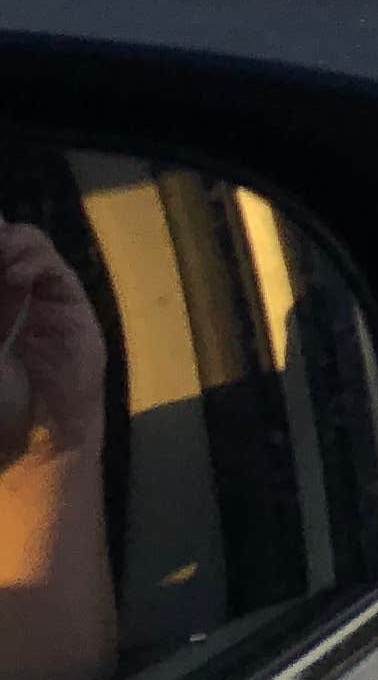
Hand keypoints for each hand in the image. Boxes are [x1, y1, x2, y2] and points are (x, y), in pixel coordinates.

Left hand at [0, 225, 107, 463]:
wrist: (33, 440)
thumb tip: (2, 254)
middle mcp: (8, 290)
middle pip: (4, 239)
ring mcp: (38, 292)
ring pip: (23, 241)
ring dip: (9, 242)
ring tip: (1, 258)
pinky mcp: (68, 300)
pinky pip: (50, 264)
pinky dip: (33, 259)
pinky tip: (16, 275)